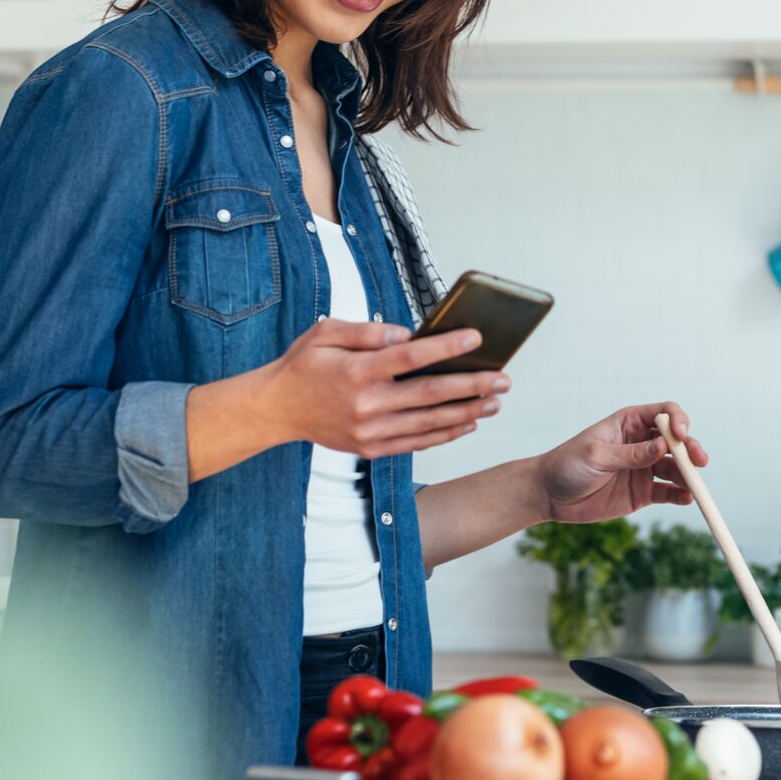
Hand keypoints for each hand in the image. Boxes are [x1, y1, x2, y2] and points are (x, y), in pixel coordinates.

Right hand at [265, 319, 511, 458]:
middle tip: (503, 379)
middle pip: (429, 395)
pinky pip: (416, 443)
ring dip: (467, 412)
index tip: (476, 337)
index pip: (409, 357)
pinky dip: (445, 434)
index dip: (445, 347)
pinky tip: (468, 423)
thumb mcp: (324, 333)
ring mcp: (370, 432)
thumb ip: (365, 331)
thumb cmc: (304, 365)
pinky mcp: (371, 449)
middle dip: (471, 386)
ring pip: (429, 423)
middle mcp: (366, 404)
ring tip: (495, 402)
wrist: (276, 410)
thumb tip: (405, 334)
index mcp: (356, 371)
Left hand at [534, 402, 707, 523]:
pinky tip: (687, 498)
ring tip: (694, 486)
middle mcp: (641, 443)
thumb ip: (630, 454)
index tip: (680, 436)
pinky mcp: (643, 492)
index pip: (664, 413)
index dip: (678, 421)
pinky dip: (681, 494)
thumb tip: (663, 446)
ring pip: (676, 467)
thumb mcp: (596, 456)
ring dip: (689, 474)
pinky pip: (669, 492)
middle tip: (699, 461)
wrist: (549, 495)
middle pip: (676, 441)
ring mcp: (643, 468)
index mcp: (628, 423)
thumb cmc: (567, 465)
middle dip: (691, 448)